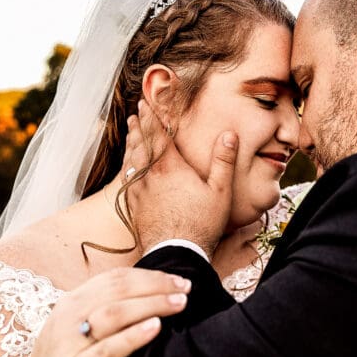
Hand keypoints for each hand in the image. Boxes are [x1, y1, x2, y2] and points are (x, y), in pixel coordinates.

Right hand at [17, 266, 190, 356]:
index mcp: (71, 304)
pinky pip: (106, 351)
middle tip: (186, 289)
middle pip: (117, 290)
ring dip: (151, 305)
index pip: (114, 279)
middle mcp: (66, 318)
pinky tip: (155, 328)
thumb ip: (107, 314)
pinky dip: (132, 336)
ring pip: (113, 313)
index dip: (150, 276)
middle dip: (156, 286)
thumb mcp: (82, 334)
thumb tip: (153, 296)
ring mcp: (67, 345)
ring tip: (178, 304)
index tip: (178, 280)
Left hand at [122, 100, 237, 256]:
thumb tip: (229, 135)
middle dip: (138, 126)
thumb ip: (223, 161)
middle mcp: (150, 175)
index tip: (145, 103)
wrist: (176, 252)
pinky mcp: (134, 206)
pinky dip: (127, 166)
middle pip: (140, 144)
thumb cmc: (202, 223)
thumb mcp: (220, 191)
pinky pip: (127, 180)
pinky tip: (128, 167)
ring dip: (130, 143)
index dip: (151, 117)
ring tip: (130, 133)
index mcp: (170, 167)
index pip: (157, 134)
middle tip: (135, 114)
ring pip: (131, 160)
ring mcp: (139, 191)